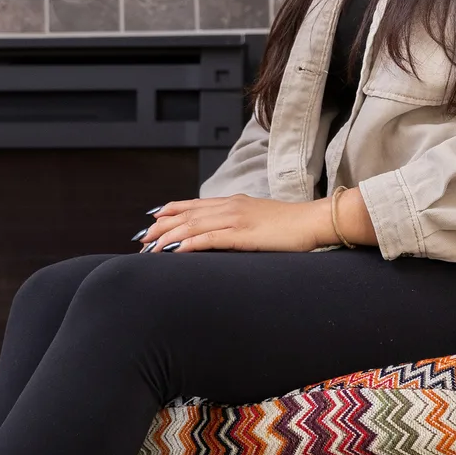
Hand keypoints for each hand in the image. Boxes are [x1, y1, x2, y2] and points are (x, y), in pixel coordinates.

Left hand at [139, 193, 372, 253]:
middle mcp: (230, 207)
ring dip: (167, 238)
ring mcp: (235, 219)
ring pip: (191, 225)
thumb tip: (227, 233)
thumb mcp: (261, 220)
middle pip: (186, 215)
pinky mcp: (242, 234)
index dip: (170, 211)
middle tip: (141, 241)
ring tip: (149, 250)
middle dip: (160, 228)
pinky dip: (187, 244)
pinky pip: (208, 238)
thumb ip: (242, 223)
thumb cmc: (292, 226)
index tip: (152, 220)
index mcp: (234, 203)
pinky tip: (173, 251)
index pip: (194, 205)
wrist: (314, 222)